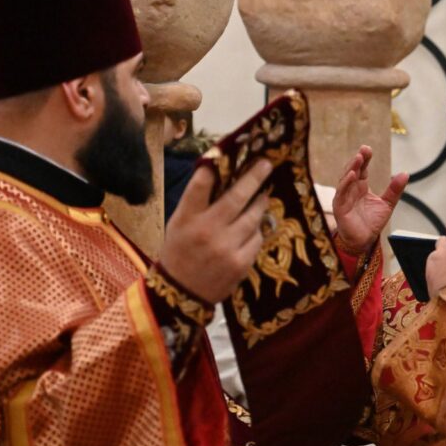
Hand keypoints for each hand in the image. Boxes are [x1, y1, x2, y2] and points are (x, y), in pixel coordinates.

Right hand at [159, 159, 272, 303]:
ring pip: (252, 218)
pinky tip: (254, 227)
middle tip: (266, 164)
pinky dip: (257, 231)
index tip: (227, 151)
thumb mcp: (179, 224)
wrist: (180, 294)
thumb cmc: (179, 252)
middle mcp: (206, 231)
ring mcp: (225, 248)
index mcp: (186, 218)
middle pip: (235, 197)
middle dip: (254, 177)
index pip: (200, 185)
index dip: (214, 167)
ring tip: (263, 196)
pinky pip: (257, 238)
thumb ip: (197, 202)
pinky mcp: (240, 263)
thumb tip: (219, 173)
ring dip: (260, 204)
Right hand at [333, 145, 408, 254]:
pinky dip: (346, 183)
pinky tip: (352, 175)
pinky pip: (341, 192)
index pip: (362, 169)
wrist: (364, 241)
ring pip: (345, 179)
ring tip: (358, 159)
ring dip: (351, 168)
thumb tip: (405, 173)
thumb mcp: (387, 204)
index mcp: (361, 187)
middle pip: (352, 170)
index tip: (368, 149)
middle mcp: (351, 189)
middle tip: (364, 150)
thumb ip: (394, 190)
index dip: (365, 159)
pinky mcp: (340, 207)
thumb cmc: (372, 223)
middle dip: (358, 160)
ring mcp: (344, 197)